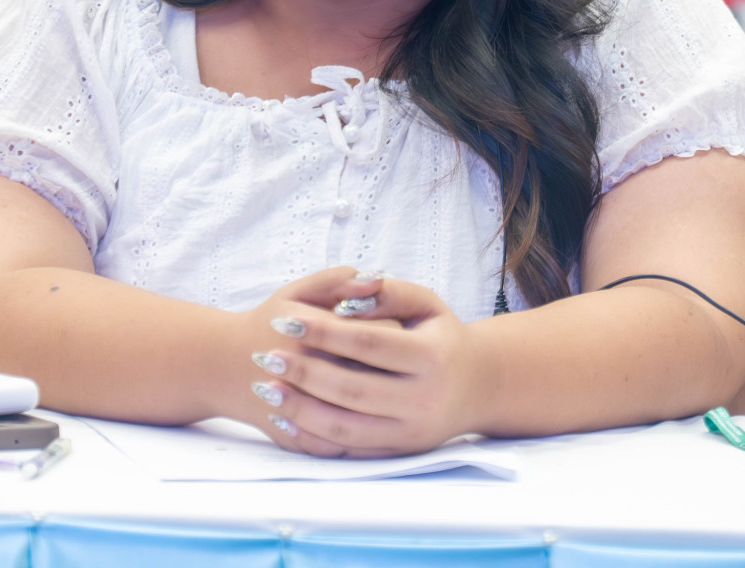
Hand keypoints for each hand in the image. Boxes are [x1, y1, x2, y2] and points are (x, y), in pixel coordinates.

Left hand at [246, 273, 480, 457]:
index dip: (323, 332)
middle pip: (352, 389)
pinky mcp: (401, 453)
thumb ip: (389, 292)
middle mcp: (426, 399)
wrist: (478, 387)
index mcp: (433, 356)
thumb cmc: (441, 337)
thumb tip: (350, 291)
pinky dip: (314, 436)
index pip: (368, 343)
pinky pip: (350, 451)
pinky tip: (287, 417)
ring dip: (301, 410)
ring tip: (267, 389)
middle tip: (266, 357)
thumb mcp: (426, 304)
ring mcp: (413, 432)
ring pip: (346, 428)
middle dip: (304, 374)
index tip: (284, 321)